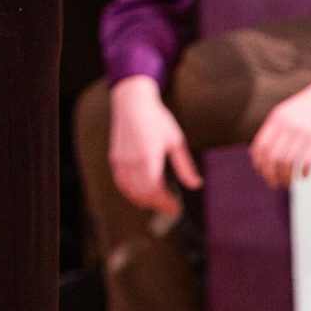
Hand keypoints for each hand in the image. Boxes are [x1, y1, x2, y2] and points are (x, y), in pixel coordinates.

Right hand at [107, 75, 202, 216]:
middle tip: (170, 208)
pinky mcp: (115, 158)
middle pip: (143, 195)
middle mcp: (133, 161)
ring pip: (130, 191)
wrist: (132, 102)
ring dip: (144, 201)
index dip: (167, 204)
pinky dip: (131, 193)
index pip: (156, 191)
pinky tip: (141, 194)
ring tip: (158, 203)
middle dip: (158, 205)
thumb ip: (185, 166)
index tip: (177, 209)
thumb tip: (196, 185)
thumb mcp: (176, 141)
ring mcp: (121, 161)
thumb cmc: (157, 119)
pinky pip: (121, 183)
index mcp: (149, 157)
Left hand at [248, 78, 310, 188]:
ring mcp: (304, 132)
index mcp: (277, 118)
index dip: (259, 162)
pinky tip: (304, 175)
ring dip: (286, 176)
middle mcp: (288, 125)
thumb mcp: (288, 111)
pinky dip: (303, 172)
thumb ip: (277, 127)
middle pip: (273, 157)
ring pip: (288, 162)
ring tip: (288, 182)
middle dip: (271, 174)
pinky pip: (307, 161)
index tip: (261, 172)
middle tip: (273, 183)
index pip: (261, 145)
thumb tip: (265, 150)